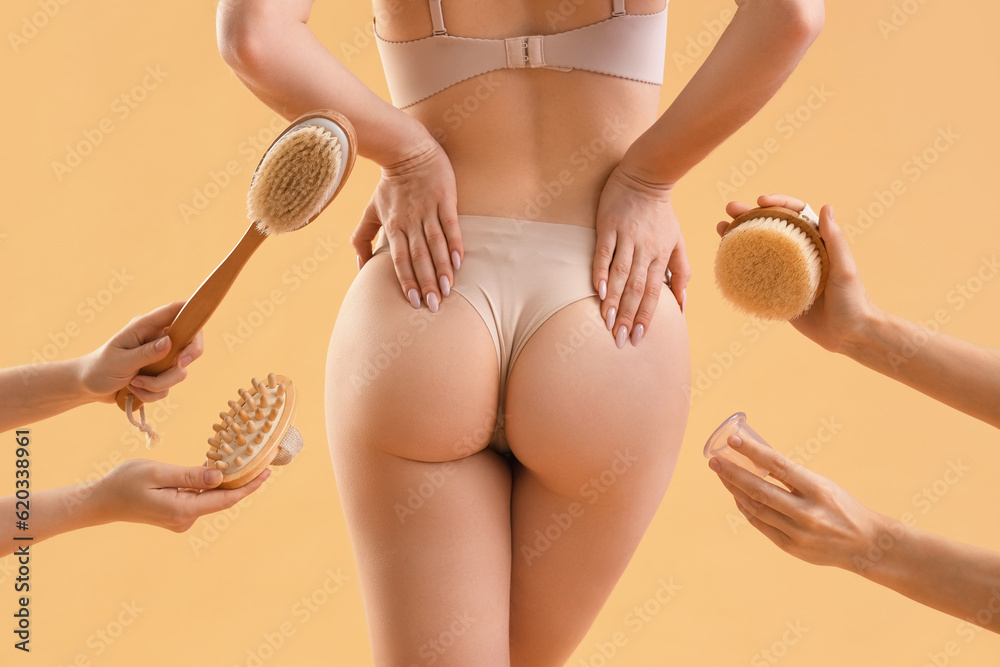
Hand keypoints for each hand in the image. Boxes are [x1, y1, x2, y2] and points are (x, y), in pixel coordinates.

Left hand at [79, 302, 204, 403]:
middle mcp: (157, 340)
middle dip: (186, 358)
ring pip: (179, 371)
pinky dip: (152, 393)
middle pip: (190, 342)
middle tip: (178, 365)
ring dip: (159, 383)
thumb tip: (170, 343)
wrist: (88, 387)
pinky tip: (134, 390)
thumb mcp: (120, 360)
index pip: (176, 312)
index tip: (198, 330)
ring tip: (134, 384)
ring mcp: (160, 358)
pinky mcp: (159, 375)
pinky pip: (168, 387)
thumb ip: (146, 353)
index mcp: (146, 327)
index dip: (193, 313)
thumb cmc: (99, 368)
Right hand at [93, 459, 269, 532]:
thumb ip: (189, 476)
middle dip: (243, 481)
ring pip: (211, 498)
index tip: (267, 473)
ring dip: (225, 482)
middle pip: (222, 499)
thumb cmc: (124, 483)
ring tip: (244, 460)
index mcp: (183, 510)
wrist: (100, 502)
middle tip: (262, 461)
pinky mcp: (177, 514)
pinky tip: (218, 469)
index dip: (249, 486)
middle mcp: (186, 519)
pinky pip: (200, 498)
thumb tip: (220, 477)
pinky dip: (210, 485)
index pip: (225, 499)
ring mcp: (181, 519)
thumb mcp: (157, 473)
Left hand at [351, 140, 461, 313]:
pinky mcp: (445, 199)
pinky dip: (455, 243)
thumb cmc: (390, 185)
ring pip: (435, 244)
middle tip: (434, 305)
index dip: (407, 281)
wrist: (408, 151)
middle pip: (418, 257)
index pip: (400, 259)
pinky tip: (459, 261)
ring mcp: (428, 209)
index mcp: (393, 225)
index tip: (414, 302)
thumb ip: (362, 237)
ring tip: (448, 289)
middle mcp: (410, 221)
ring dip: (442, 267)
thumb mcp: (371, 210)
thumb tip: (358, 267)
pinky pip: (450, 224)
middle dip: (426, 282)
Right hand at [593, 165, 689, 348]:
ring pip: (622, 275)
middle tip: (620, 340)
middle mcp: (646, 250)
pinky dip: (602, 272)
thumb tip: (682, 304)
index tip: (639, 338)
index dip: (646, 317)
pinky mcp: (609, 226)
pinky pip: (604, 253)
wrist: (646, 177)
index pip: (654, 293)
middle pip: (637, 289)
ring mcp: (627, 238)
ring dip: (615, 300)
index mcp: (661, 256)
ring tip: (608, 322)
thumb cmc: (661, 214)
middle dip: (629, 316)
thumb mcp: (677, 242)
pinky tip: (598, 291)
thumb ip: (681, 272)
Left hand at [709, 433, 885, 569]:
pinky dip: (745, 509)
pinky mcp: (791, 548)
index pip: (779, 465)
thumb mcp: (823, 485)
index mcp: (818, 490)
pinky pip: (760, 524)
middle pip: (759, 490)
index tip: (733, 440)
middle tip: (714, 461)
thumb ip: (792, 477)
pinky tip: (737, 496)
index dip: (753, 452)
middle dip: (732, 474)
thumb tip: (755, 460)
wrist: (865, 544)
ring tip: (722, 475)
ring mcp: (797, 533)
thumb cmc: (840, 506)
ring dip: (734, 490)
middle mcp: (807, 512)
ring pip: (755, 508)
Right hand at [718, 194, 879, 352]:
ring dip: (739, 237)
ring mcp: (785, 272)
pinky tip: (725, 260)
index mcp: (815, 242)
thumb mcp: (844, 268)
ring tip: (721, 229)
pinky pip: (755, 276)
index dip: (778, 203)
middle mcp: (798, 253)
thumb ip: (835, 240)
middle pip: (771, 227)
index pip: (795, 213)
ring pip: (759, 248)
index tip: (760, 201)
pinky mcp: (776, 292)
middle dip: (749, 215)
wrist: (848, 335)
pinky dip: (740, 266)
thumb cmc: (853, 300)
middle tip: (729, 209)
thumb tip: (826, 206)